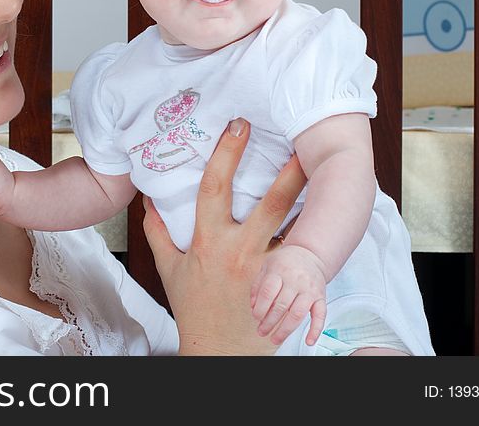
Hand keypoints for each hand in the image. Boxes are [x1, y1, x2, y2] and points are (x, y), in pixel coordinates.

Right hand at [144, 119, 306, 354]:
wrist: (218, 352)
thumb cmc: (193, 309)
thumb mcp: (169, 270)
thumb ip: (158, 233)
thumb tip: (149, 200)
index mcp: (206, 241)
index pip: (213, 187)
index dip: (225, 153)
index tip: (237, 126)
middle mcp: (237, 252)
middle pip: (268, 205)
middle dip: (285, 172)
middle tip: (298, 141)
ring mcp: (264, 271)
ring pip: (294, 228)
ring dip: (309, 200)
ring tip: (322, 170)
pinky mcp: (283, 286)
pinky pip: (304, 254)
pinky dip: (315, 233)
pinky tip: (329, 214)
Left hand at [251, 244, 326, 345]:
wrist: (309, 254)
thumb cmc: (285, 262)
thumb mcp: (267, 267)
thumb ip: (258, 286)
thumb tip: (253, 307)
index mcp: (279, 270)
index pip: (268, 293)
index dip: (260, 308)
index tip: (256, 317)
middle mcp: (296, 280)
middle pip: (281, 306)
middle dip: (269, 322)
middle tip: (261, 331)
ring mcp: (310, 289)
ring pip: (298, 314)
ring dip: (285, 330)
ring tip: (275, 339)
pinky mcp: (321, 297)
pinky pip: (320, 315)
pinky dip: (315, 330)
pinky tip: (309, 341)